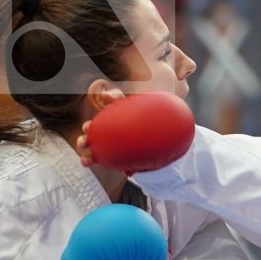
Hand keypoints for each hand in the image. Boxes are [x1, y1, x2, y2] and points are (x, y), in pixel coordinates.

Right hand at [80, 91, 194, 172]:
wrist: (166, 156)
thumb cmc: (165, 138)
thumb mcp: (166, 129)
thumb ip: (167, 123)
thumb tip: (178, 121)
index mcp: (128, 113)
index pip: (118, 101)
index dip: (112, 97)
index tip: (110, 97)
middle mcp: (118, 125)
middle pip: (100, 121)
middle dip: (90, 124)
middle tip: (87, 128)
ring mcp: (114, 140)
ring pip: (95, 138)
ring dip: (84, 140)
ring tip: (82, 145)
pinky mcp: (112, 154)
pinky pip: (98, 156)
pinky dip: (90, 158)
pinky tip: (85, 162)